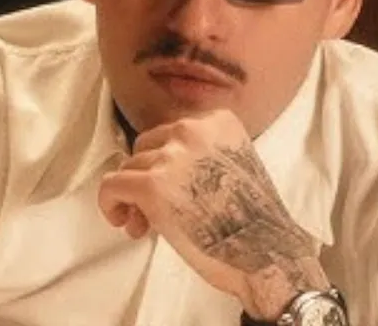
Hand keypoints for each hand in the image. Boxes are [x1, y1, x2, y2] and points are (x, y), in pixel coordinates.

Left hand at [97, 110, 328, 319]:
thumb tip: (149, 169)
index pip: (170, 133)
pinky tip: (122, 220)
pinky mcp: (151, 185)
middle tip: (155, 210)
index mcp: (217, 121)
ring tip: (146, 225)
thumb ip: (197, 154)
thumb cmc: (252, 222)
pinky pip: (111, 185)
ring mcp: (171, 157)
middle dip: (147, 177)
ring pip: (129, 168)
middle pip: (145, 147)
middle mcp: (193, 131)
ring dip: (133, 197)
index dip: (166, 162)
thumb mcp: (234, 163)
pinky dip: (110, 203)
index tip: (174, 188)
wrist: (267, 255)